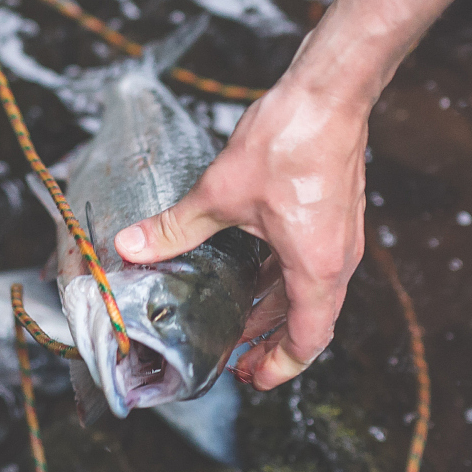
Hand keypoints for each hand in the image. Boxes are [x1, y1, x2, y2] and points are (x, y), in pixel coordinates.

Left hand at [114, 70, 368, 389]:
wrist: (329, 93)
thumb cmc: (290, 142)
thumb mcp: (221, 193)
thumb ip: (177, 228)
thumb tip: (132, 249)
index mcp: (317, 268)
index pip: (308, 341)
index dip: (279, 367)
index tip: (251, 378)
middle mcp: (336, 260)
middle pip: (308, 321)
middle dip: (270, 343)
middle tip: (234, 358)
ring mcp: (339, 237)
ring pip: (309, 291)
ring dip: (275, 309)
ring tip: (237, 321)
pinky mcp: (333, 215)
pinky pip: (309, 262)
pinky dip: (282, 278)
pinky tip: (250, 272)